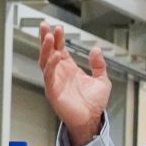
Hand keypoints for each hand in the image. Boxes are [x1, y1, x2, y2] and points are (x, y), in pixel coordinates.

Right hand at [37, 21, 111, 145]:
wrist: (91, 120)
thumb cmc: (94, 103)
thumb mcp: (102, 80)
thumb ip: (99, 64)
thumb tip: (96, 49)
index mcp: (69, 69)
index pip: (60, 49)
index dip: (58, 38)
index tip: (58, 27)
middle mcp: (60, 73)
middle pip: (49, 52)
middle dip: (46, 38)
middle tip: (44, 25)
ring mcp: (55, 81)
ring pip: (45, 61)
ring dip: (46, 49)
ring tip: (48, 36)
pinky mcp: (53, 92)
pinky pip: (49, 76)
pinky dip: (51, 66)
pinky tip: (55, 56)